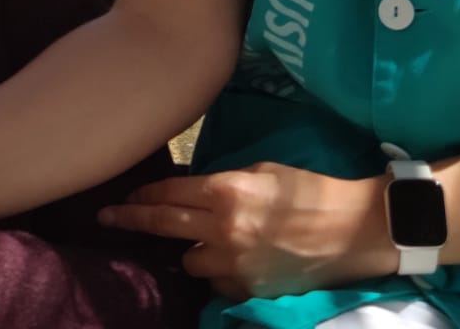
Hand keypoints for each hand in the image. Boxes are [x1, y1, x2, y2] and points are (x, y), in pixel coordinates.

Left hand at [98, 164, 394, 300]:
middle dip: (131, 219)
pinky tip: (239, 261)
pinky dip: (221, 272)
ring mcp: (234, 262)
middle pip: (163, 223)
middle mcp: (223, 227)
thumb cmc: (309, 190)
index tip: (124, 196)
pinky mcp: (248, 288)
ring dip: (192, 250)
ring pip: (189, 260)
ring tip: (209, 242)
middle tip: (107, 218)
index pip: (168, 192)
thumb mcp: (261, 172)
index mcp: (226, 190)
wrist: (352, 229)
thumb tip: (192, 192)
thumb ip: (222, 183)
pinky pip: (218, 282)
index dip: (143, 194)